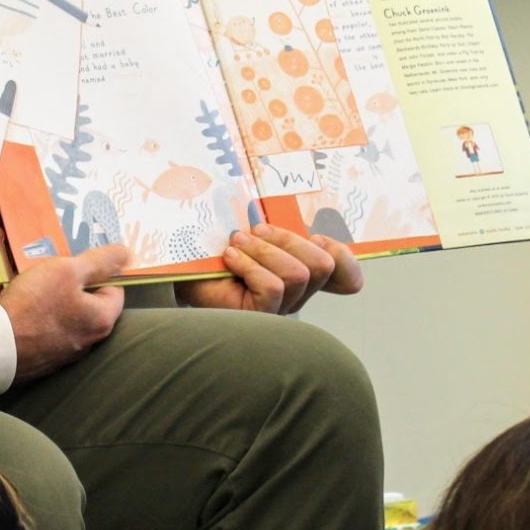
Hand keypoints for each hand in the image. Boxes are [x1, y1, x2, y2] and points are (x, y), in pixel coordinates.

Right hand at [0, 246, 130, 383]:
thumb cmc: (35, 305)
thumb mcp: (68, 270)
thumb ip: (99, 261)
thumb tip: (126, 254)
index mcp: (101, 320)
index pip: (113, 289)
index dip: (96, 271)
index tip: (74, 263)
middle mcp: (86, 341)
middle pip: (80, 301)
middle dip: (57, 281)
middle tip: (40, 270)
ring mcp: (60, 353)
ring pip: (51, 312)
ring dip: (31, 293)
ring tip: (12, 281)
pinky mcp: (36, 359)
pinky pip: (31, 327)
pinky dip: (17, 311)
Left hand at [180, 224, 362, 314]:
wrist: (182, 270)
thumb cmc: (217, 249)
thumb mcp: (252, 229)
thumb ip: (278, 226)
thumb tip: (289, 211)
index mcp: (302, 272)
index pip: (347, 277)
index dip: (344, 257)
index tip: (317, 236)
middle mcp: (297, 295)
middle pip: (322, 266)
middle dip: (289, 239)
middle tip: (257, 229)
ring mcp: (279, 310)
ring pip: (297, 274)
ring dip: (263, 249)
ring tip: (237, 243)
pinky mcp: (261, 318)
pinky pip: (273, 287)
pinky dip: (249, 265)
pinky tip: (230, 259)